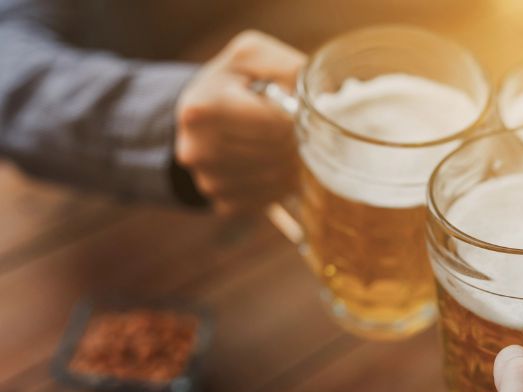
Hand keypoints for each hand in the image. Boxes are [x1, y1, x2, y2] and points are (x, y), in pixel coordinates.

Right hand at [175, 30, 305, 214]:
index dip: (298, 118)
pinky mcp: (222, 202)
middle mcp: (198, 150)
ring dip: (295, 162)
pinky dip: (283, 182)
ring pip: (277, 178)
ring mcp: (208, 180)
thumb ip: (286, 68)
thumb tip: (322, 104)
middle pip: (276, 152)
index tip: (305, 112)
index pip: (274, 124)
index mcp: (203, 109)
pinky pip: (269, 197)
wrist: (201, 112)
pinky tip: (279, 162)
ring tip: (294, 143)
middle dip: (299, 140)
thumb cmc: (234, 80)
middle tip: (306, 128)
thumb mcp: (252, 56)